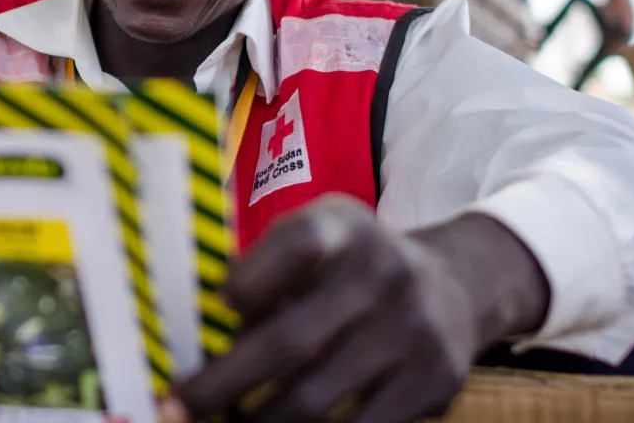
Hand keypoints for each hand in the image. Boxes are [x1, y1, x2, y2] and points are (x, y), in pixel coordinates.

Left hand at [163, 197, 547, 422]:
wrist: (458, 287)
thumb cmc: (355, 267)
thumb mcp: (321, 237)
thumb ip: (266, 269)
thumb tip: (199, 329)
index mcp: (343, 230)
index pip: (295, 247)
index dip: (249, 282)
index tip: (218, 307)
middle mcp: (382, 276)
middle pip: (290, 340)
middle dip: (222, 384)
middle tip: (175, 408)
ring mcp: (412, 332)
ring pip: (315, 400)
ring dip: (258, 422)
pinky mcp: (433, 384)